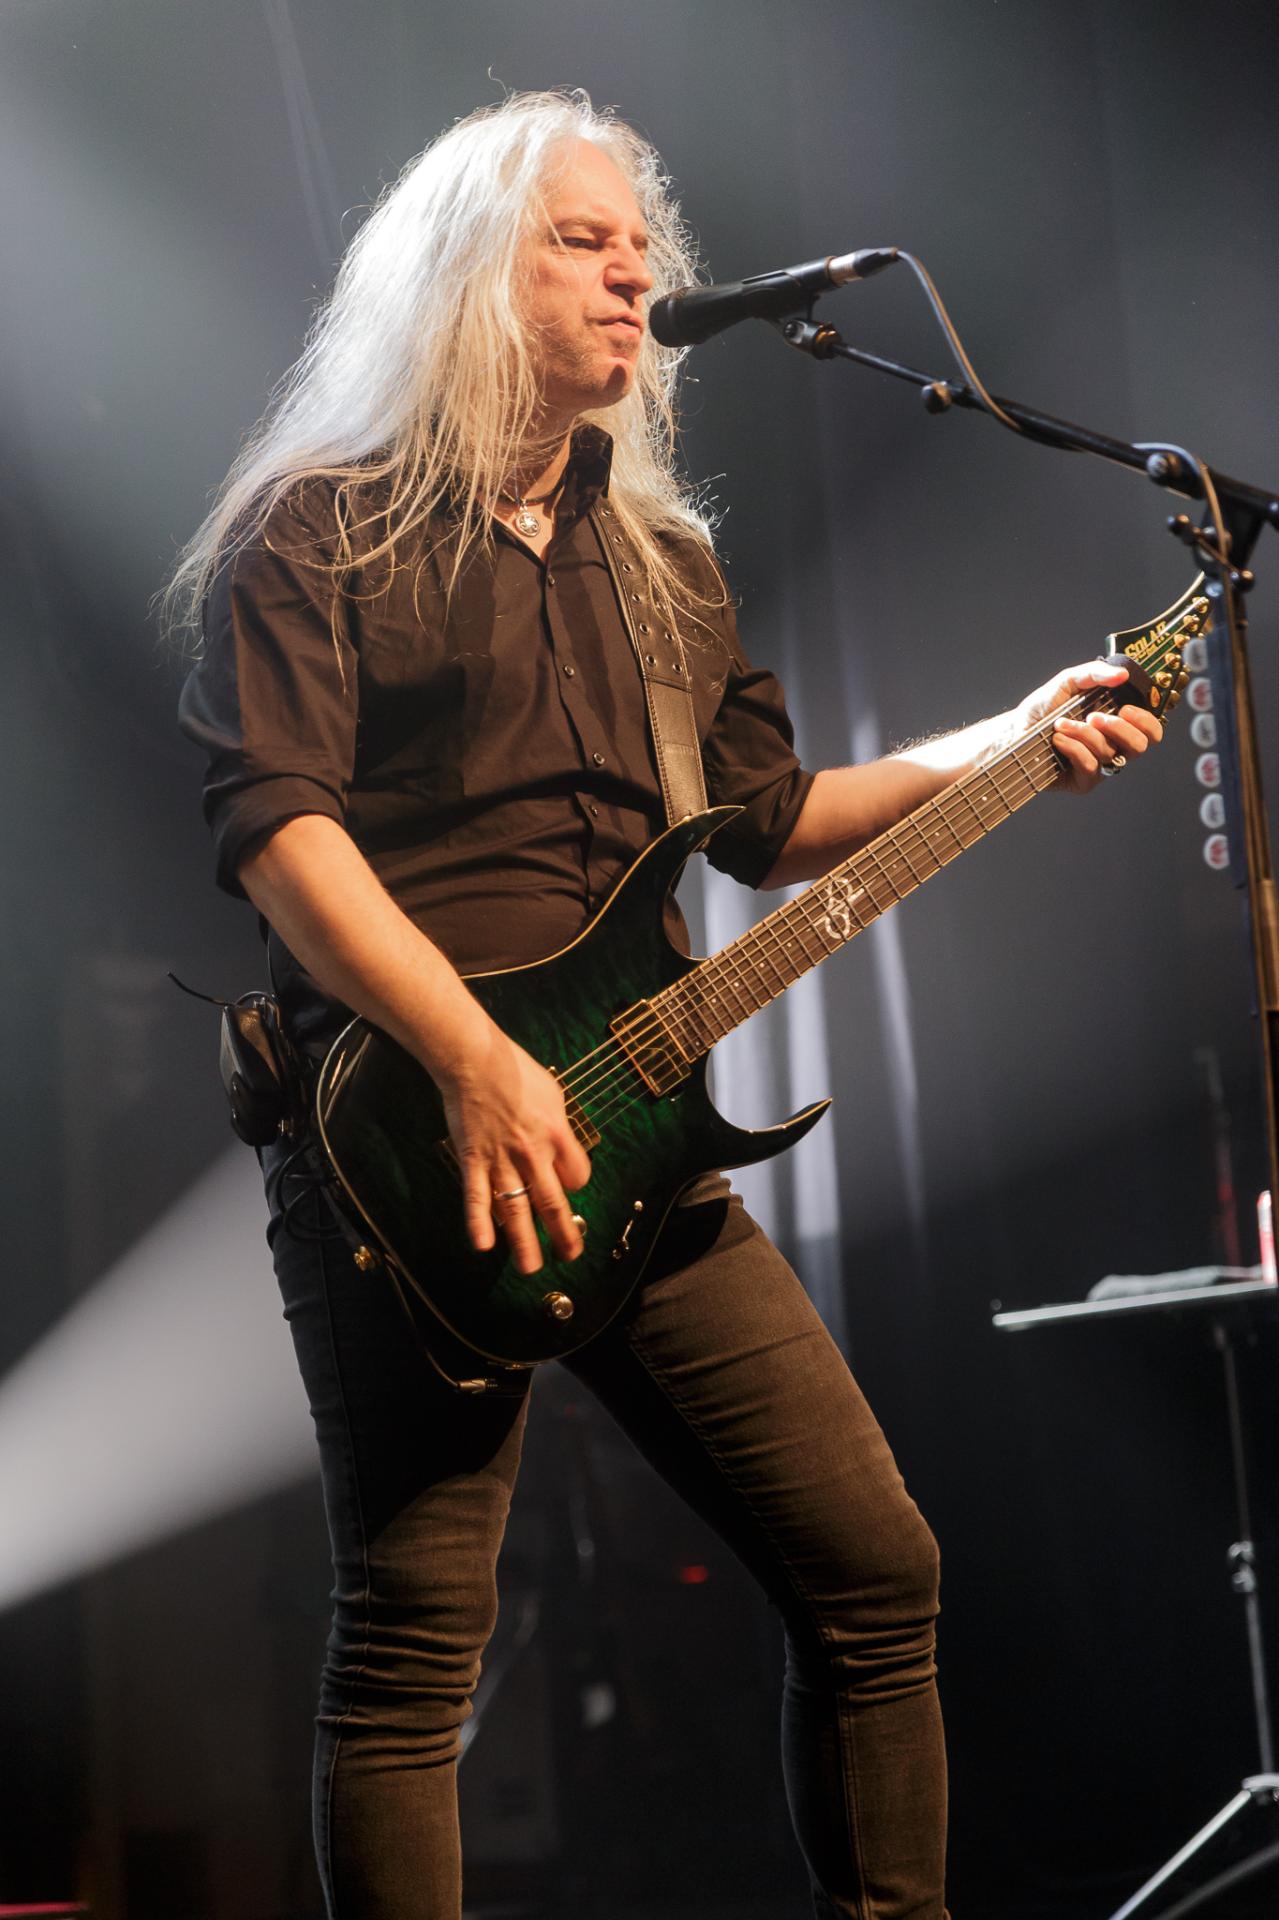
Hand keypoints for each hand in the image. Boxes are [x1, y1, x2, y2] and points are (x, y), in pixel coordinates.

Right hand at [436, 1018, 591, 1273]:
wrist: (475, 1059)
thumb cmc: (515, 1070)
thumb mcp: (553, 1093)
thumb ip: (560, 1124)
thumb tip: (563, 1145)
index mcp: (557, 1134)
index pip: (577, 1175)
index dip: (574, 1186)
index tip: (567, 1190)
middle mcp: (533, 1152)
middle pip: (552, 1202)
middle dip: (562, 1234)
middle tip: (569, 1256)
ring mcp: (501, 1159)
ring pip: (516, 1208)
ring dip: (523, 1241)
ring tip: (530, 1267)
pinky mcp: (473, 1159)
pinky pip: (477, 1196)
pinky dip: (478, 1222)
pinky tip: (483, 1245)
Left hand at [1014, 659, 1162, 794]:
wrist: (1015, 730)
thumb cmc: (1044, 708)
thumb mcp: (1068, 682)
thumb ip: (1094, 674)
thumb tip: (1122, 675)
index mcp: (1119, 724)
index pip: (1151, 731)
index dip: (1145, 721)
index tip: (1125, 708)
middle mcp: (1114, 747)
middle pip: (1140, 746)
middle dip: (1118, 728)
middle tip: (1093, 716)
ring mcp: (1100, 767)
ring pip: (1109, 753)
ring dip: (1083, 734)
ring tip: (1061, 723)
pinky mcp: (1083, 782)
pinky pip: (1090, 766)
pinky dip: (1073, 748)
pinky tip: (1058, 740)